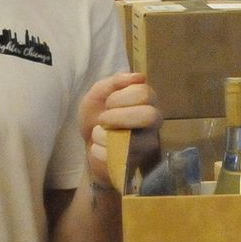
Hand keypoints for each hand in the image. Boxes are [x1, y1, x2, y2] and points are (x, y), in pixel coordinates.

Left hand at [79, 71, 162, 190]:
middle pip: (151, 116)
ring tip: (97, 134)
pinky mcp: (135, 164)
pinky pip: (118, 158)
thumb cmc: (97, 116)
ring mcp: (146, 146)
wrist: (88, 145)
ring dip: (106, 135)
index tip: (108, 102)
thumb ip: (114, 83)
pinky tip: (97, 148)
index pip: (146, 94)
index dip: (122, 97)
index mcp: (146, 103)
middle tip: (104, 119)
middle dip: (120, 117)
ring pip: (135, 141)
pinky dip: (99, 151)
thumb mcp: (98, 94)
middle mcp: (152, 124)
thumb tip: (139, 76)